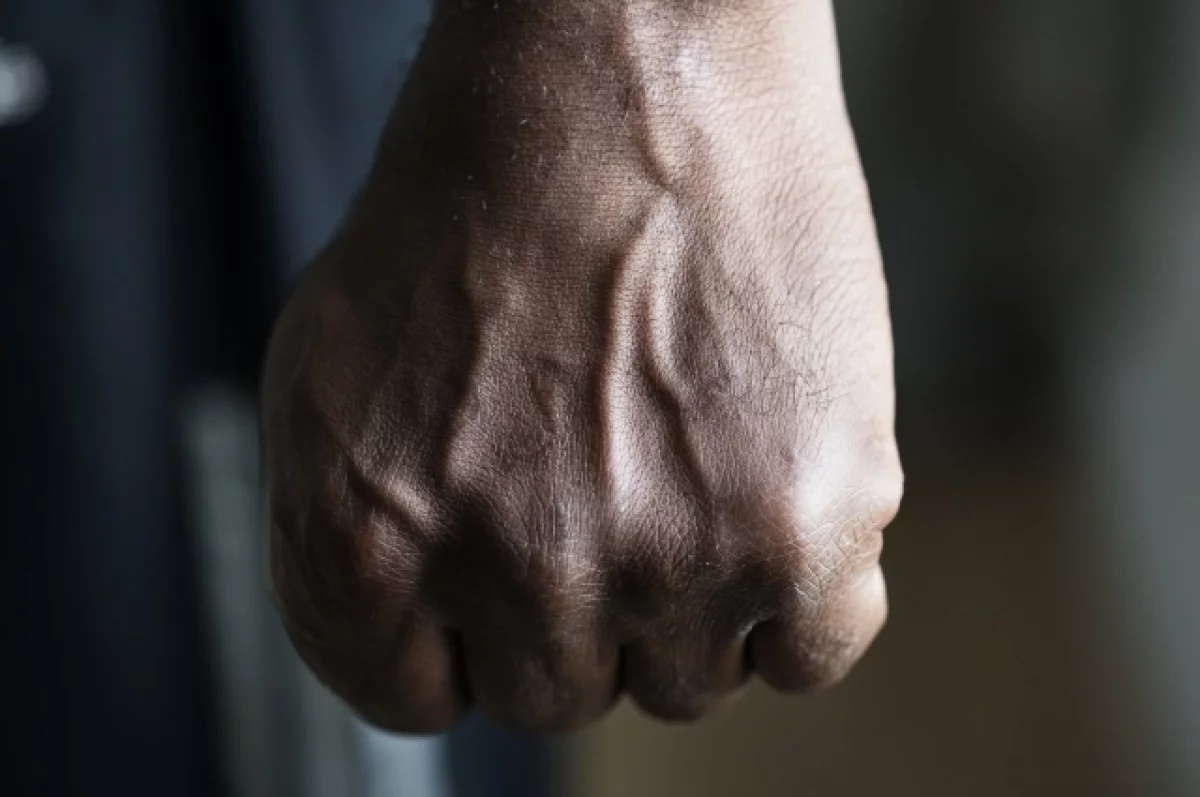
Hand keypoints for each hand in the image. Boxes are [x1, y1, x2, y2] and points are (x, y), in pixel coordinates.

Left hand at [262, 0, 901, 733]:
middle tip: (600, 492)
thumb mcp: (332, 368)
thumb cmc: (482, 198)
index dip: (460, 641)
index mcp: (373, 532)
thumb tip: (420, 648)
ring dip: (685, 601)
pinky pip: (810, 650)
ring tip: (685, 465)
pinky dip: (794, 598)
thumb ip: (352, 540)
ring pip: (686, 682)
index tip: (496, 591)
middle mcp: (519, 564)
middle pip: (557, 695)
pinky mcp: (803, 525)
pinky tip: (766, 496)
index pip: (415, 697)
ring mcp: (669, 553)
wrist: (629, 70)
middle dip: (573, 613)